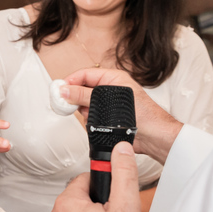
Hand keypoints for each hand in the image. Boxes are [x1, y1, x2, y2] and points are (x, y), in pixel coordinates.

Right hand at [63, 68, 181, 163]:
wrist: (153, 137)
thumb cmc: (143, 115)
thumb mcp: (109, 99)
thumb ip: (83, 94)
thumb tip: (65, 90)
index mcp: (112, 78)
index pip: (85, 74)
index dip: (71, 81)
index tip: (60, 89)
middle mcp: (109, 90)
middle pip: (82, 90)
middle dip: (77, 99)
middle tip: (69, 105)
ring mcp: (107, 105)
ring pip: (85, 106)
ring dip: (87, 113)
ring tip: (95, 117)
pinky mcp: (106, 119)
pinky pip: (90, 118)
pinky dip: (91, 122)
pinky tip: (99, 125)